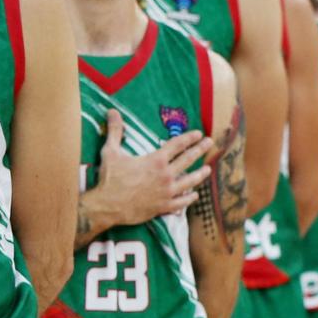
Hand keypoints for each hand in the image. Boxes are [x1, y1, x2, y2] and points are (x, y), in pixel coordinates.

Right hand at [92, 109, 211, 227]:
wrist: (107, 206)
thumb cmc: (109, 178)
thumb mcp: (110, 152)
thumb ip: (115, 131)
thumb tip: (112, 111)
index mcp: (156, 160)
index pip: (177, 145)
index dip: (189, 138)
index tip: (199, 133)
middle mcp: (166, 175)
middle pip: (188, 160)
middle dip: (200, 149)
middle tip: (210, 143)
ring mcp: (167, 192)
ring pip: (190, 181)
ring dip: (200, 174)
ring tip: (208, 169)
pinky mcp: (164, 206)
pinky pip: (182, 202)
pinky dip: (190, 198)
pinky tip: (195, 195)